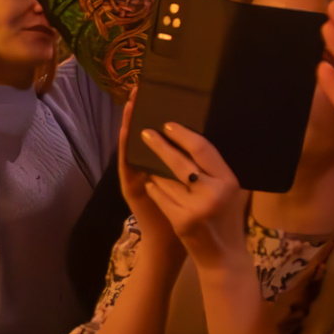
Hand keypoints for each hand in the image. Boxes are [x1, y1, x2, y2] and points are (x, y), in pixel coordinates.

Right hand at [117, 96, 185, 261]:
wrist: (170, 245)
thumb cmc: (188, 218)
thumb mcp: (193, 188)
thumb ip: (194, 167)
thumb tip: (207, 140)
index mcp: (163, 167)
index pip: (161, 136)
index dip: (160, 113)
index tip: (160, 91)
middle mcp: (146, 168)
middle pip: (141, 133)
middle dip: (142, 110)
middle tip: (140, 87)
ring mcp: (135, 177)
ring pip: (131, 144)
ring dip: (129, 122)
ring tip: (131, 101)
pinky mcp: (130, 187)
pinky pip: (127, 162)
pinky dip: (126, 144)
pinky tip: (127, 128)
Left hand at [136, 121, 248, 269]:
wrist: (223, 258)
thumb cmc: (227, 220)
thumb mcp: (231, 193)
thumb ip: (216, 172)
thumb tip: (193, 141)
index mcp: (229, 181)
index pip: (203, 149)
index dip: (183, 134)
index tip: (168, 124)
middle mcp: (214, 193)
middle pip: (180, 161)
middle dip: (159, 145)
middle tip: (145, 132)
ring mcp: (197, 208)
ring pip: (165, 179)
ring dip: (154, 169)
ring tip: (147, 157)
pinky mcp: (181, 220)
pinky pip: (160, 195)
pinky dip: (154, 188)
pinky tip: (151, 182)